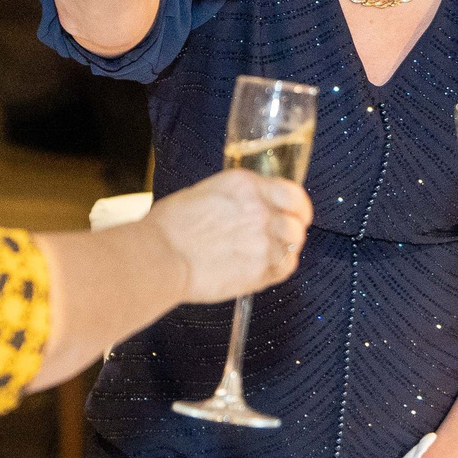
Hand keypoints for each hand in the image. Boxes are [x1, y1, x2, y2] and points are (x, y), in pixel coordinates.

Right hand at [146, 167, 312, 302]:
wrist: (159, 256)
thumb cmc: (171, 225)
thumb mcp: (207, 192)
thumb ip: (238, 198)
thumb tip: (250, 206)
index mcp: (247, 186)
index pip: (293, 193)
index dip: (298, 206)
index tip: (295, 213)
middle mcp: (260, 212)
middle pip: (297, 222)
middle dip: (291, 230)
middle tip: (278, 237)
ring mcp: (262, 242)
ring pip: (294, 245)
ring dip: (285, 249)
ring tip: (266, 254)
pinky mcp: (258, 271)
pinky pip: (285, 269)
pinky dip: (279, 268)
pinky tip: (264, 268)